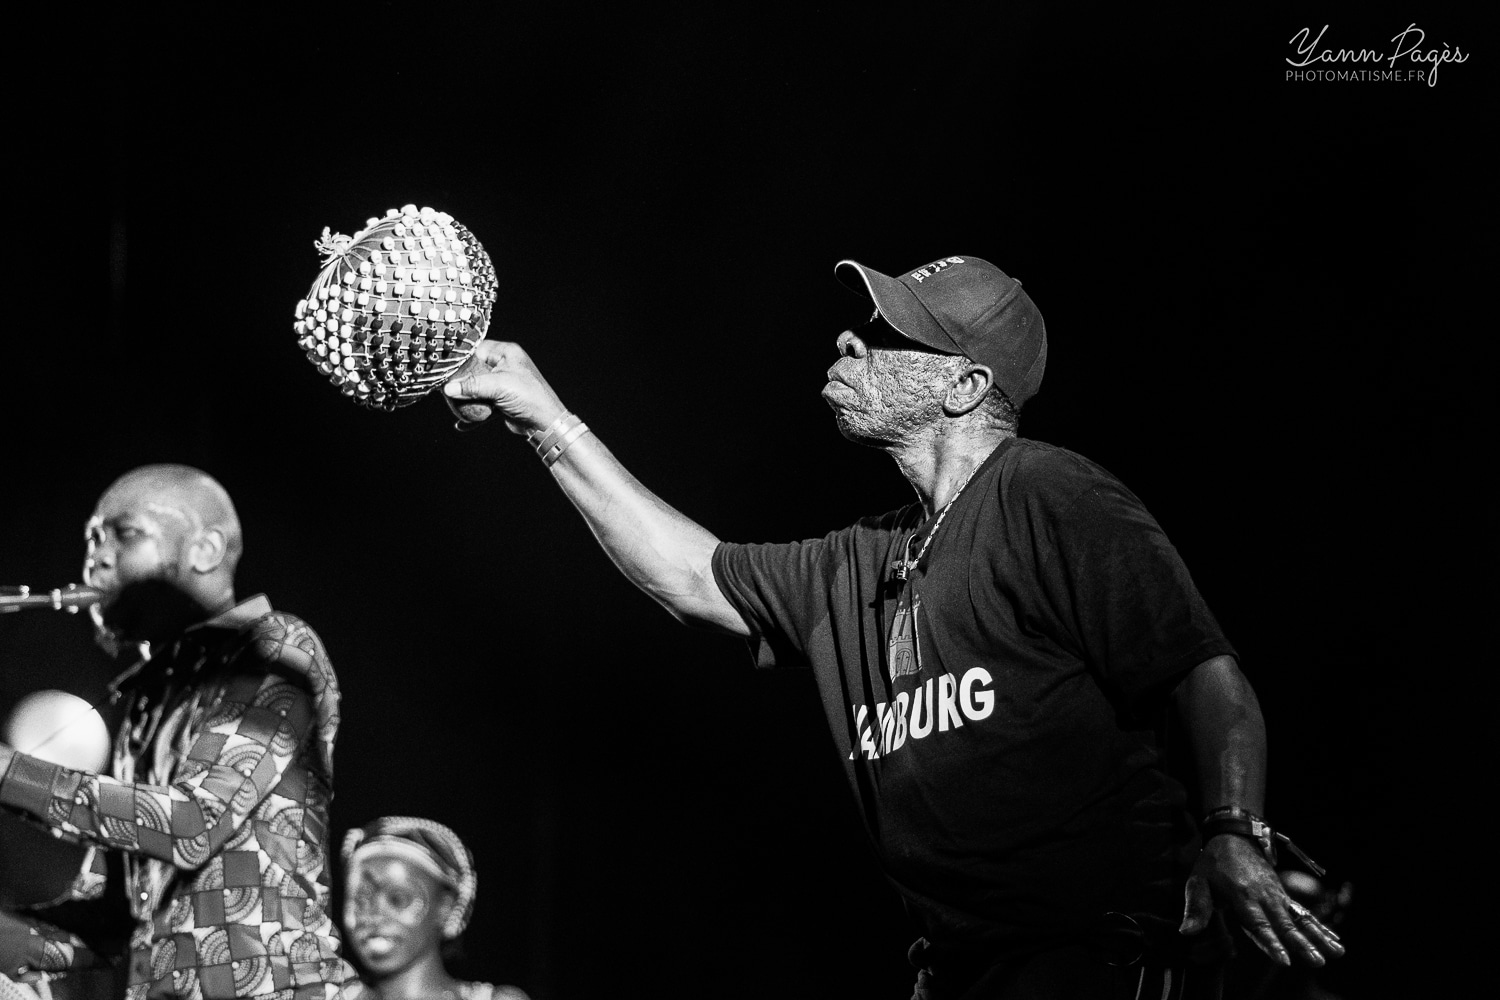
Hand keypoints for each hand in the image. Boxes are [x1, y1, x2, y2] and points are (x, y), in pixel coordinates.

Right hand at [442, 341, 567, 434]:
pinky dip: (473, 413)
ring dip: (466, 398)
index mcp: (506, 353)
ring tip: (450, 404)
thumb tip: (448, 388)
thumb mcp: (499, 386)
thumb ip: (472, 385)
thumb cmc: (530, 397)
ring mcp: (503, 383)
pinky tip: (461, 423)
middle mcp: (505, 365)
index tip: (444, 367)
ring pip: (477, 387)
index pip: (477, 350)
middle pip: (475, 369)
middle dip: (461, 380)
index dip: (461, 359)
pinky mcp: (502, 400)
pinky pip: (483, 404)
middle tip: (444, 387)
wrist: (546, 423)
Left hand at [1180, 834, 1344, 966]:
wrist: (1234, 836)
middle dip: (1301, 944)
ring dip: (1319, 936)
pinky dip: (1321, 927)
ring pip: (1300, 919)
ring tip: (1337, 953)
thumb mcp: (1197, 882)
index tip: (1284, 960)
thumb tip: (1186, 932)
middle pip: (1285, 924)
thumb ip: (1196, 908)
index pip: (1257, 924)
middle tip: (1318, 962)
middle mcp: (1264, 897)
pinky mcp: (1284, 895)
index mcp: (1242, 896)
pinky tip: (1336, 942)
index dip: (1270, 942)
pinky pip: (1304, 913)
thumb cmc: (1212, 863)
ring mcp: (1277, 896)